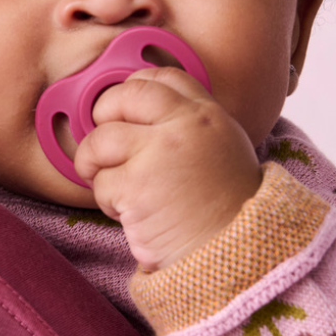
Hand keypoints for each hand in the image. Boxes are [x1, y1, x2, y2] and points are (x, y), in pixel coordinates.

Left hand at [74, 66, 261, 270]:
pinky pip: (101, 183)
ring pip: (100, 140)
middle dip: (102, 117)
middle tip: (103, 145)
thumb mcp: (223, 150)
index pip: (162, 77)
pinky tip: (131, 214)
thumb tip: (138, 117)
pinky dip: (108, 201)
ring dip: (96, 165)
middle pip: (122, 97)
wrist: (239, 257)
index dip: (133, 90)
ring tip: (116, 187)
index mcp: (208, 115)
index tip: (123, 110)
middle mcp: (185, 126)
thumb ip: (189, 127)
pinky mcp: (137, 187)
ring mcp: (159, 154)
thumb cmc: (228, 210)